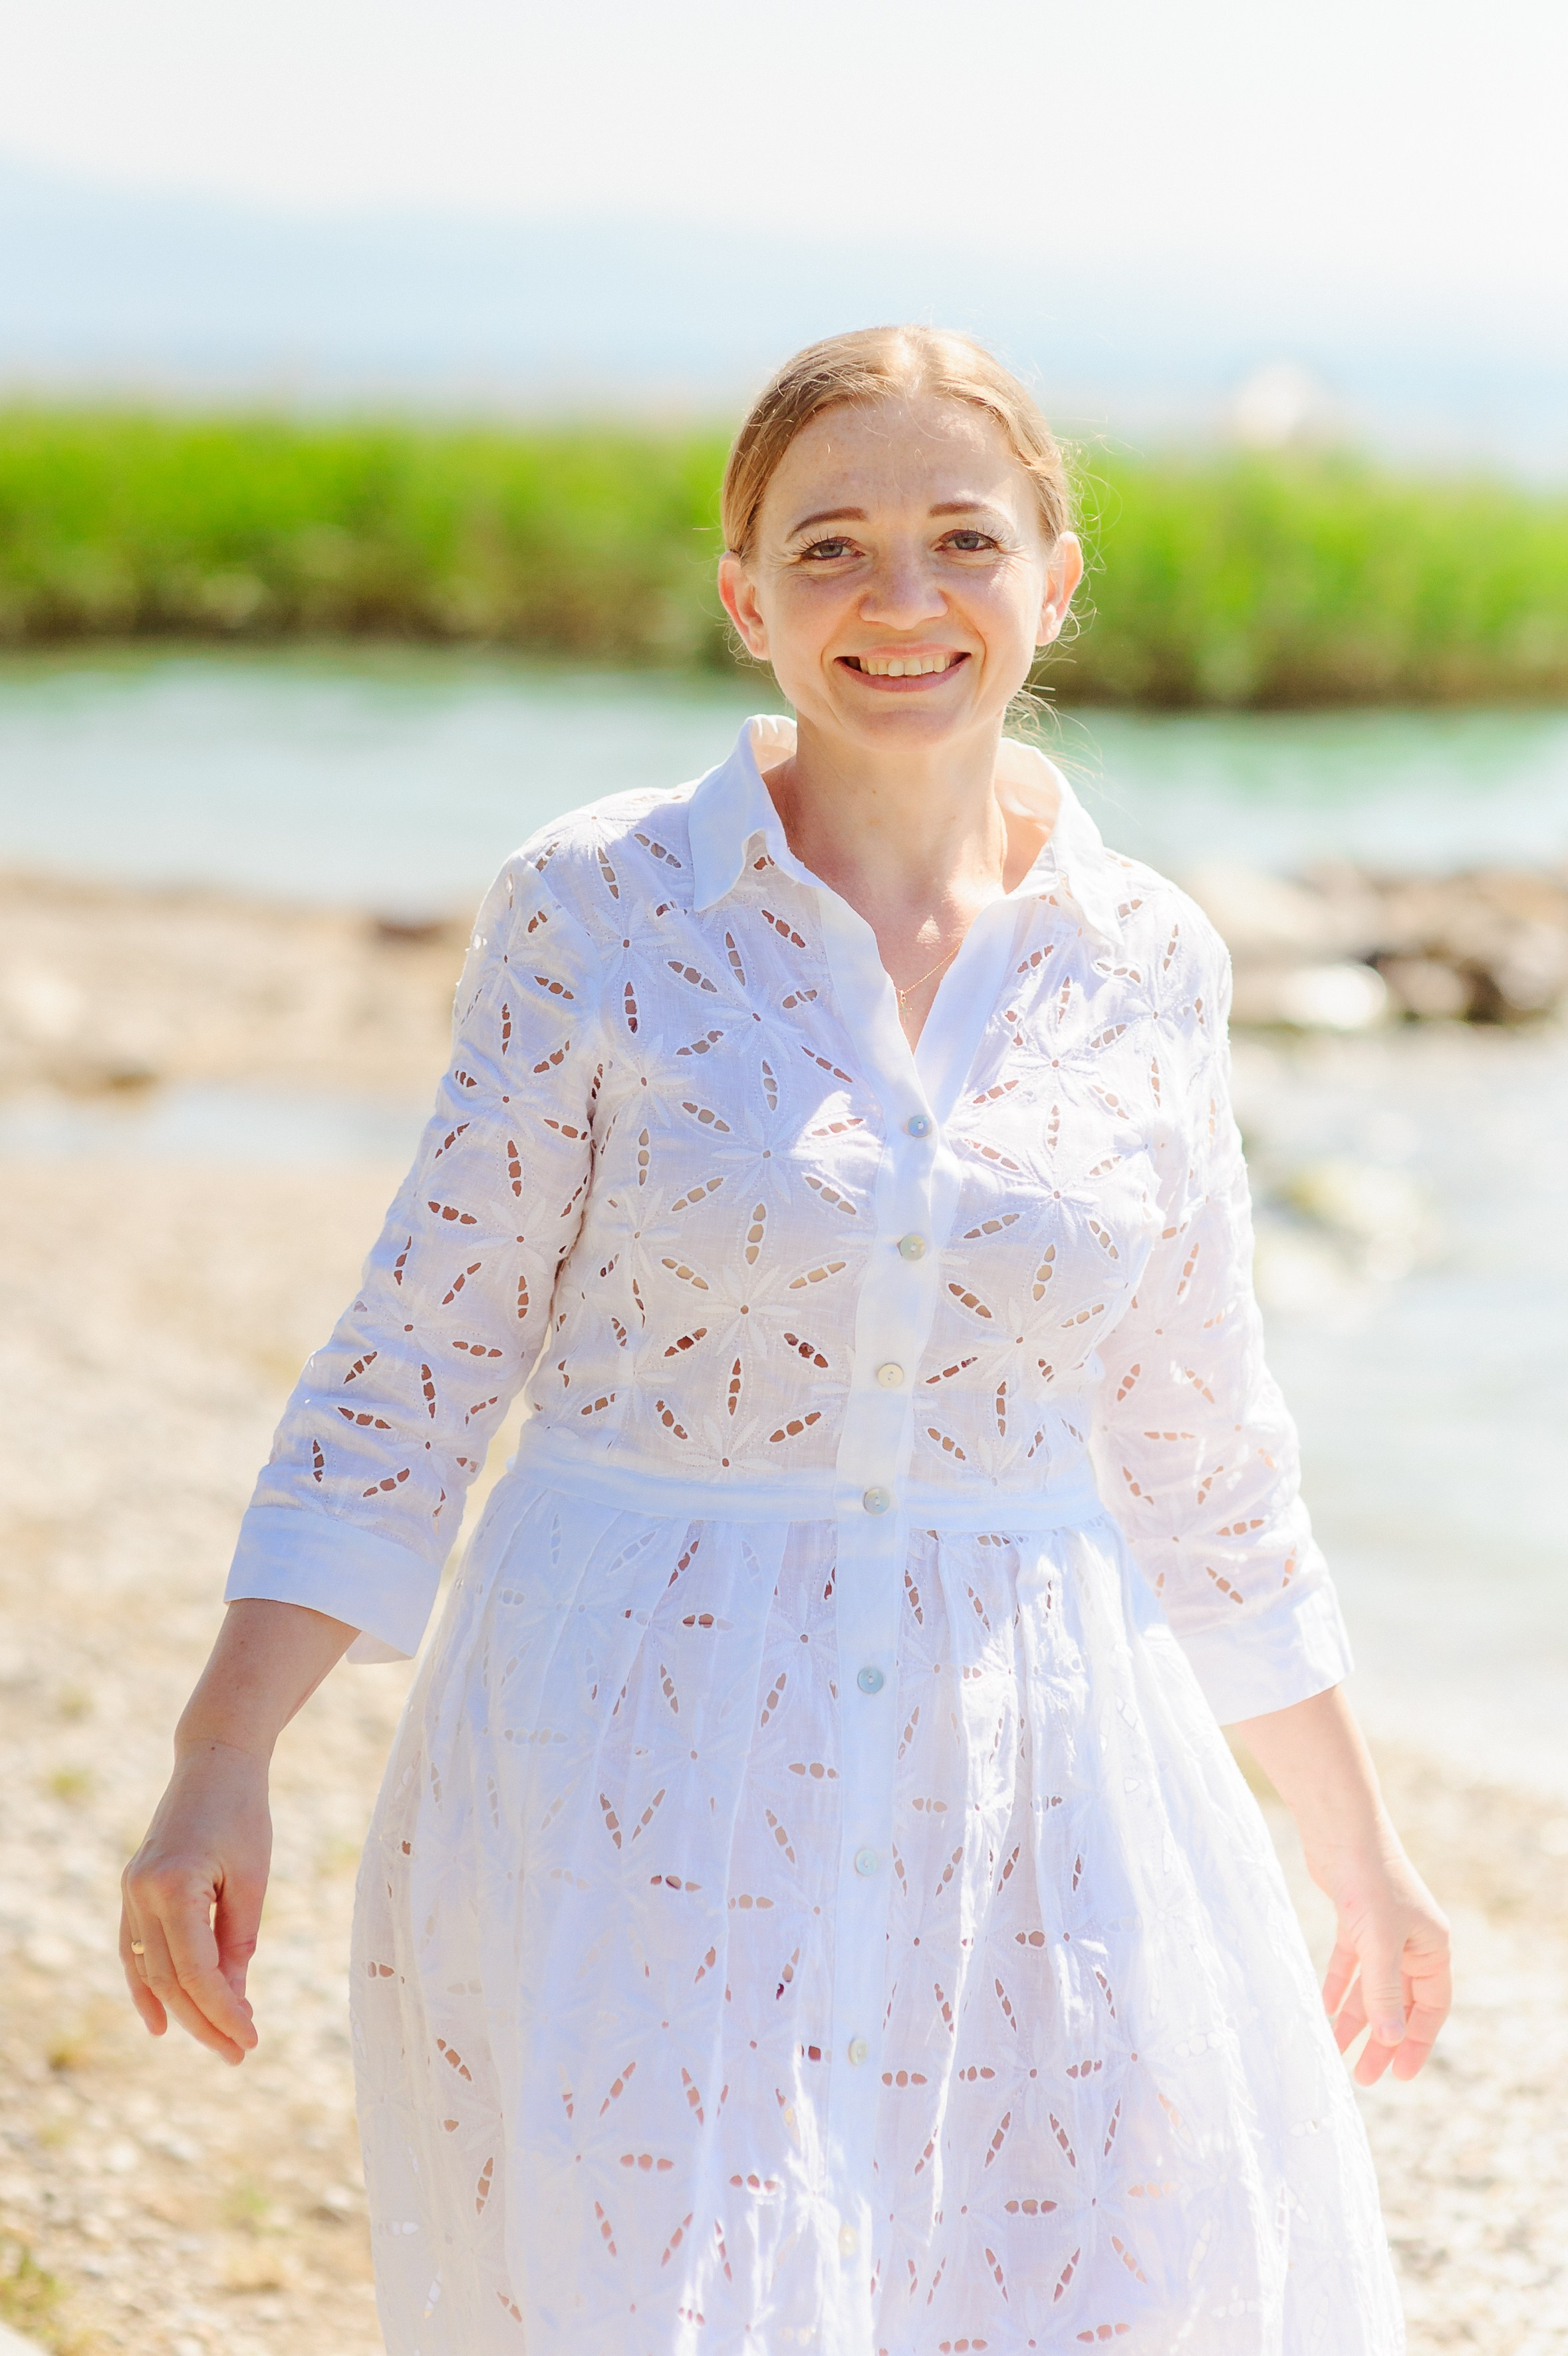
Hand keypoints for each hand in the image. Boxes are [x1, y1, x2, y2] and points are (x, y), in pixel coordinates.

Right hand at [120, 1739, 271, 2064]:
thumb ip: (238, 1942)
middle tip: (239, 2052)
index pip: (197, 1971)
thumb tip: (233, 2000)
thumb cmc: (244, 1813)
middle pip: (169, 1979)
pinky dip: (145, 1985)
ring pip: (149, 1969)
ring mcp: (131, 1890)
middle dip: (204, 2020)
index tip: (251, 2038)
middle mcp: (142, 1893)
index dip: (223, 2010)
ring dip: (179, 2009)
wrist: (215, 1761)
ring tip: (213, 2042)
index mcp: (174, 1887)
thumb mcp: (252, 1880)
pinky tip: (160, 2020)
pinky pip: (134, 1949)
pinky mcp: (132, 1888)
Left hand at [1311, 1830, 1451, 2085]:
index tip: (1402, 2075)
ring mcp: (1383, 1931)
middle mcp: (1412, 1942)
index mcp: (1432, 1948)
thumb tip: (1391, 2040)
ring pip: (1371, 1986)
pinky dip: (1338, 1987)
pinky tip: (1325, 2010)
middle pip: (1400, 2002)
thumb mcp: (1380, 1944)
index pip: (1431, 2007)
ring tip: (1337, 2051)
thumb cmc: (1369, 1882)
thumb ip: (1384, 1992)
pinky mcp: (1354, 1920)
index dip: (1417, 2041)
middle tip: (1365, 2075)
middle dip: (1383, 2039)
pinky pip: (1349, 1964)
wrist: (1341, 1831)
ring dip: (1356, 2018)